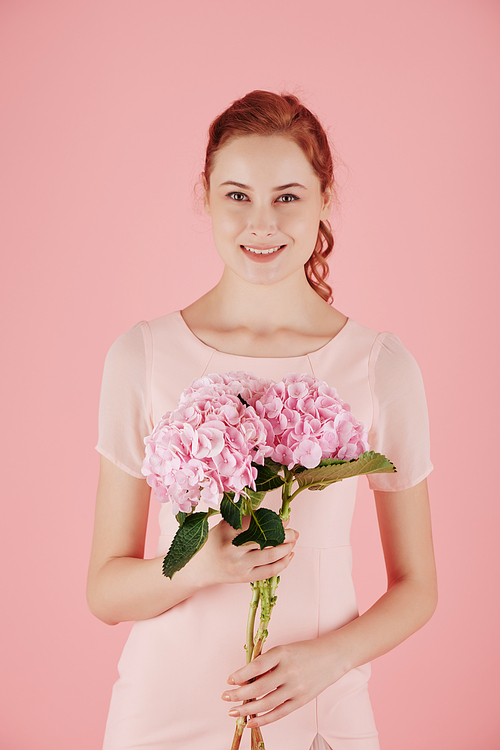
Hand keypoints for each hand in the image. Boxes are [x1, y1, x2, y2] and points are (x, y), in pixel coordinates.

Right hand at [189, 517, 298, 587]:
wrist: (200, 567)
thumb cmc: (216, 541)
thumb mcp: (225, 526)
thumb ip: (247, 520)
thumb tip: (279, 519)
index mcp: (226, 531)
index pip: (254, 523)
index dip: (272, 521)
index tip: (284, 519)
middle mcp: (232, 549)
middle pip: (265, 540)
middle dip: (285, 536)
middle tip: (294, 532)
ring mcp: (238, 565)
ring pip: (270, 557)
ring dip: (286, 548)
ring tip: (293, 542)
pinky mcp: (244, 578)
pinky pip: (269, 572)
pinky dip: (283, 563)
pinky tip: (289, 555)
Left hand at [221, 636, 346, 727]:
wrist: (333, 656)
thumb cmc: (304, 651)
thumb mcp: (284, 650)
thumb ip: (267, 663)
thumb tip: (244, 679)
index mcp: (283, 653)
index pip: (257, 666)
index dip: (241, 674)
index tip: (229, 680)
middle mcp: (289, 671)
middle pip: (259, 687)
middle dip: (238, 694)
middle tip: (225, 697)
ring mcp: (296, 688)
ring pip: (266, 703)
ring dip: (246, 709)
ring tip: (233, 711)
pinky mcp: (301, 700)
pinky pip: (279, 713)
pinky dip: (263, 719)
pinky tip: (250, 720)